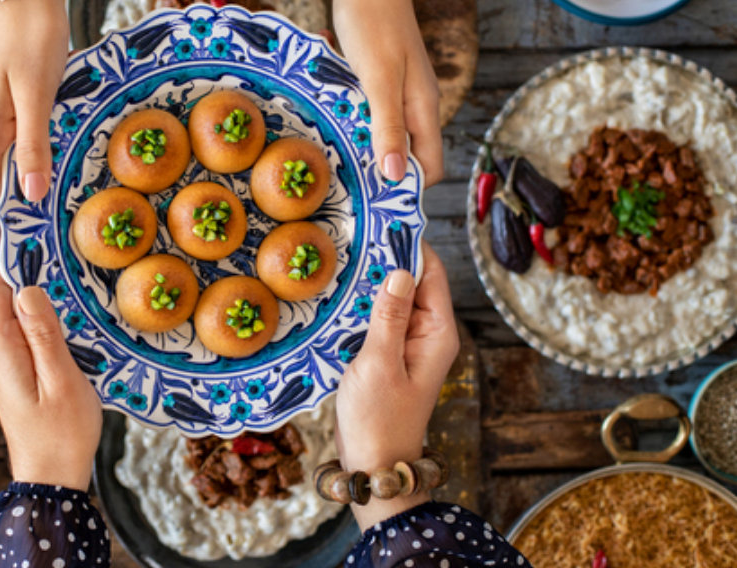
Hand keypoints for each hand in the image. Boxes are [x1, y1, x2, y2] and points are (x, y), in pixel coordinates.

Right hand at [0, 0, 68, 210]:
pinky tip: (61, 144)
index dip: (13, 212)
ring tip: (69, 176)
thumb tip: (31, 194)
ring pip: (12, 158)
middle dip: (29, 193)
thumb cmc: (32, 37)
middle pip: (0, 178)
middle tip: (67, 202)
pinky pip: (19, 138)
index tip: (44, 225)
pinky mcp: (5, 103)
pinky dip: (39, 146)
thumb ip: (33, 145)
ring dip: (38, 169)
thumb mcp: (37, 94)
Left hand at [0, 265, 102, 490]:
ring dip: (39, 294)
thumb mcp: (61, 380)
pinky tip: (69, 314)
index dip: (12, 254)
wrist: (51, 480)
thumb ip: (44, 332)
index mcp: (1, 349)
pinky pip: (25, 332)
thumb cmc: (61, 435)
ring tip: (71, 271)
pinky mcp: (16, 371)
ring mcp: (3, 362)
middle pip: (4, 295)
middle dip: (30, 269)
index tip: (37, 229)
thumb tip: (27, 286)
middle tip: (62, 244)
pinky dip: (44, 318)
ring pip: (16, 313)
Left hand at [334, 0, 442, 185]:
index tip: (374, 200)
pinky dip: (348, 119)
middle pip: (402, 155)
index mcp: (423, 109)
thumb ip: (388, 127)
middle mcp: (414, 106)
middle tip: (343, 182)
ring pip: (381, 136)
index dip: (406, 186)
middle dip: (376, 169)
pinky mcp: (376, 84)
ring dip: (358, 144)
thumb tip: (395, 175)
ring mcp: (396, 94)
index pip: (428, 166)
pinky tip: (328, 117)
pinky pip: (365, 114)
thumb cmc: (375, 26)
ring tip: (331, 153)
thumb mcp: (380, 81)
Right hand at [335, 242, 458, 527]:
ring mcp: (407, 344)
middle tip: (351, 231)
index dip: (409, 244)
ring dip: (368, 282)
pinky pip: (377, 318)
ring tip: (339, 255)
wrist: (373, 465)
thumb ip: (389, 316)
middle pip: (411, 281)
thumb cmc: (379, 420)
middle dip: (385, 258)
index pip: (430, 272)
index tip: (382, 218)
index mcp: (436, 333)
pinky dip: (359, 305)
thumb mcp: (379, 364)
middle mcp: (428, 334)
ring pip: (391, 298)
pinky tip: (336, 293)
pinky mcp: (386, 354)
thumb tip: (400, 269)